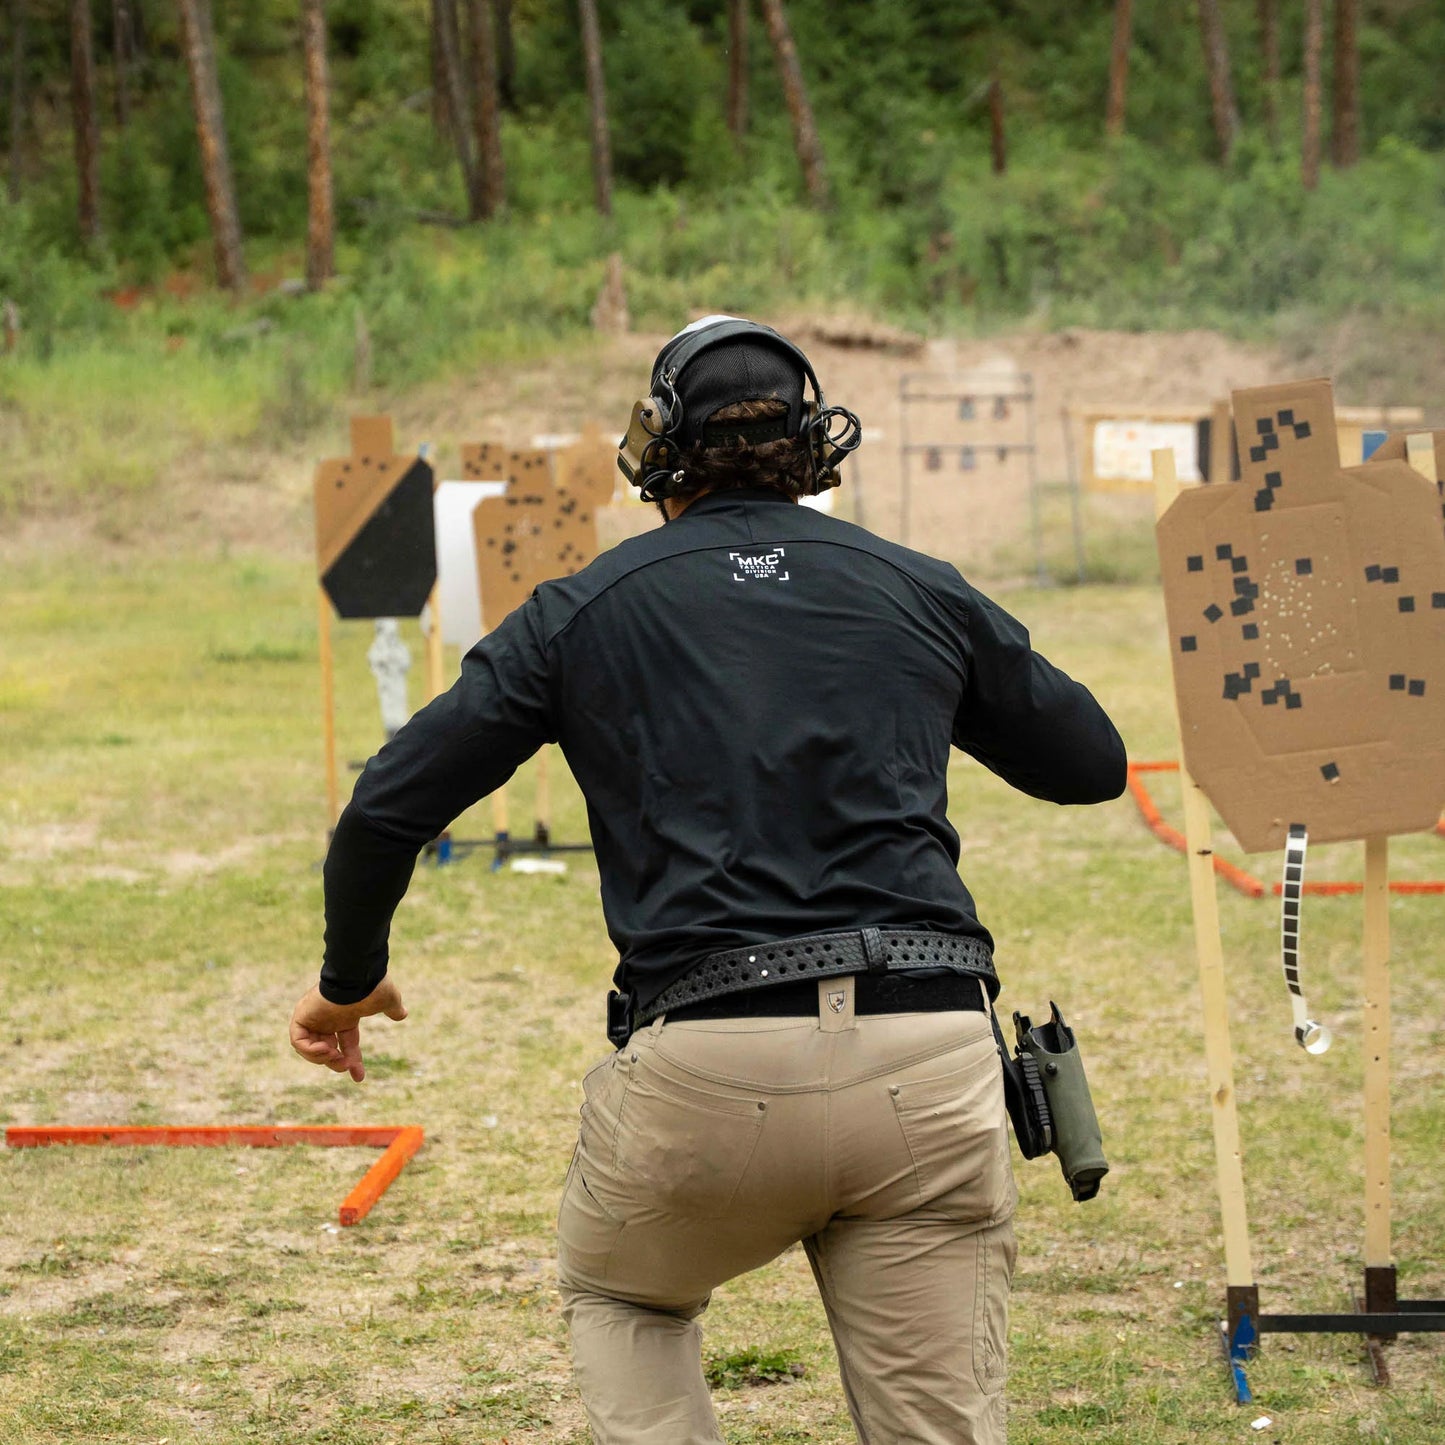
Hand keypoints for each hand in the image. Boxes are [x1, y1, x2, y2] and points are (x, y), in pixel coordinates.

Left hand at [289, 978, 407, 1082]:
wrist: (358, 975)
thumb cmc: (372, 986)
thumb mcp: (387, 1000)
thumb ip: (393, 1008)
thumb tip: (403, 1014)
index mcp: (346, 1016)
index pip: (346, 1044)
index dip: (352, 1060)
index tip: (359, 1078)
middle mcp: (328, 1018)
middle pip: (327, 1050)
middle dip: (336, 1063)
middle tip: (345, 1066)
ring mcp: (314, 1016)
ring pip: (309, 1048)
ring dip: (322, 1058)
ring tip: (333, 1056)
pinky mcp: (302, 1015)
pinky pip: (298, 1040)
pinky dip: (309, 1050)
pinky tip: (325, 1049)